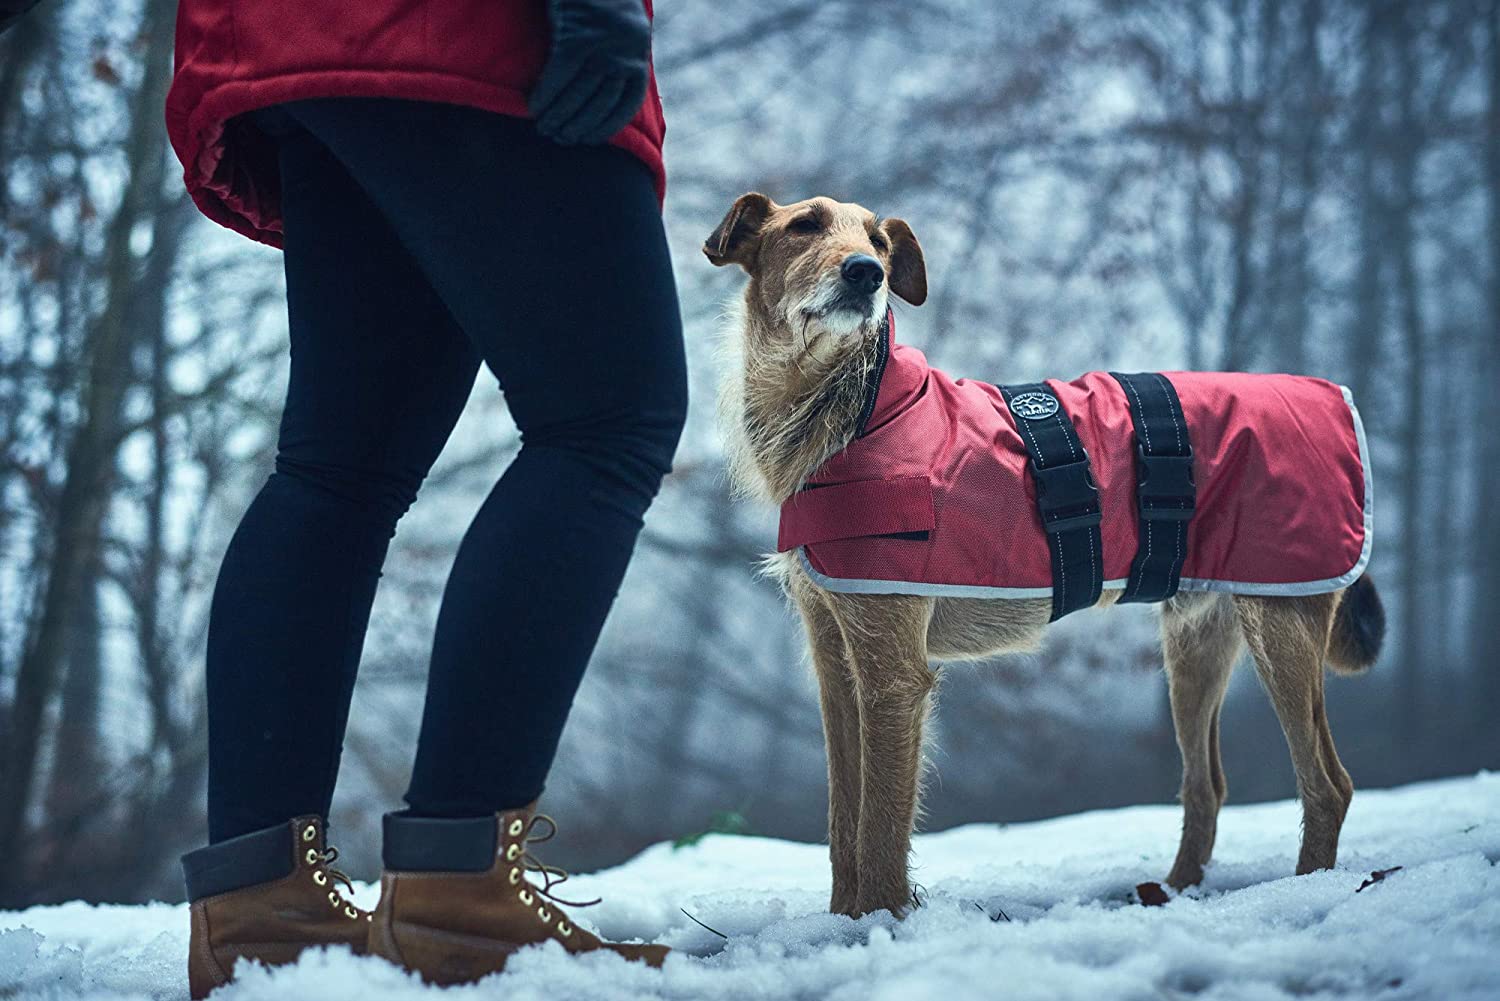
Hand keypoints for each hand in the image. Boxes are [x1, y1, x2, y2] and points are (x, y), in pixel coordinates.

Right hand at [529, 0, 650, 145]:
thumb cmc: (601, 3)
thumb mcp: (620, 33)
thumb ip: (618, 63)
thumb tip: (604, 99)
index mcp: (638, 57)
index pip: (626, 106)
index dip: (606, 127)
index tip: (588, 141)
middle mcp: (623, 54)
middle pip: (599, 104)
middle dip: (577, 126)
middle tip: (559, 139)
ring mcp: (600, 46)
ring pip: (577, 94)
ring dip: (557, 116)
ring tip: (544, 128)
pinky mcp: (575, 36)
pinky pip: (557, 77)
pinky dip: (544, 96)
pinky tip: (533, 107)